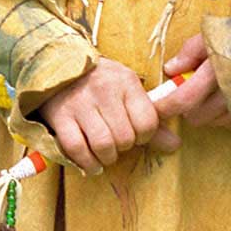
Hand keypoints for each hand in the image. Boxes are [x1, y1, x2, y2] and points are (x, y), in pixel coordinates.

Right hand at [39, 58, 175, 172]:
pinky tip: (92, 164)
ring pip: (103, 145)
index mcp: (125, 82)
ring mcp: (80, 103)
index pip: (147, 122)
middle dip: (124, 146)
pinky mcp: (60, 116)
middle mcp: (103, 90)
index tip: (136, 135)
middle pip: (125, 137)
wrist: (56, 66)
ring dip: (107, 157)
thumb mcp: (126, 91)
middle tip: (117, 142)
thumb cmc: (98, 82)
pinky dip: (87, 162)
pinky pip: (77, 148)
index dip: (145, 136)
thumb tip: (174, 145)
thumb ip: (149, 119)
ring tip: (105, 154)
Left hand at [152, 34, 230, 132]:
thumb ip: (193, 49)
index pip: (184, 98)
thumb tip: (171, 69)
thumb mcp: (223, 32)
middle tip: (192, 92)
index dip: (166, 105)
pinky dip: (228, 116)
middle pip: (197, 116)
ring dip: (209, 112)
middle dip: (189, 107)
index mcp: (222, 69)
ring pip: (215, 122)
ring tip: (217, 90)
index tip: (158, 105)